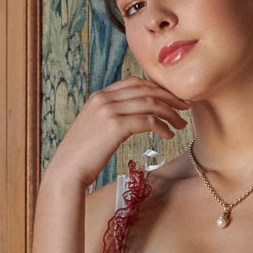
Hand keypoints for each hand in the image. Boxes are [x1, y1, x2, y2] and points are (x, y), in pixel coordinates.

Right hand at [45, 77, 188, 193]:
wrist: (67, 170)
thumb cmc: (82, 155)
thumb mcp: (94, 127)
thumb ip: (111, 115)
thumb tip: (134, 116)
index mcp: (99, 96)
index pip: (135, 82)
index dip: (157, 88)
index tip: (172, 97)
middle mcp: (104, 98)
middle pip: (146, 89)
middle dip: (169, 97)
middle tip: (185, 107)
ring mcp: (109, 110)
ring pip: (150, 103)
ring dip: (170, 112)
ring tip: (180, 124)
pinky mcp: (116, 126)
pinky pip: (148, 121)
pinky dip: (163, 127)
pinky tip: (169, 135)